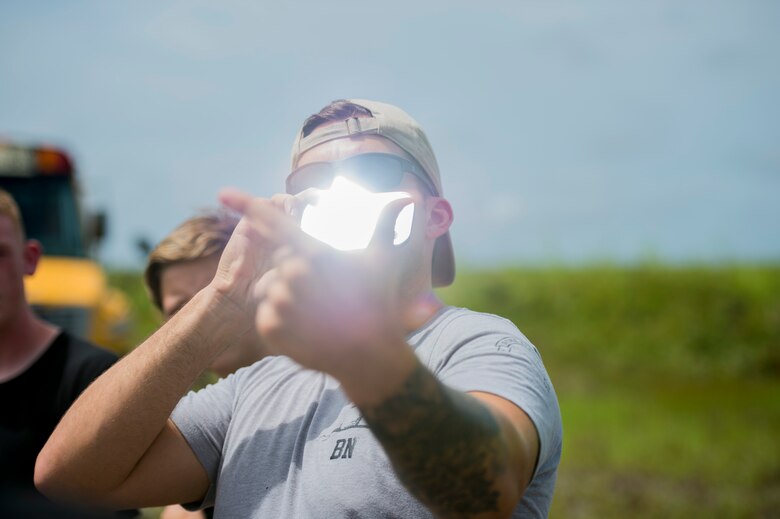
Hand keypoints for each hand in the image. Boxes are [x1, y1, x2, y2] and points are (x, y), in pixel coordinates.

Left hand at [219, 189, 420, 380]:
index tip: (224, 193)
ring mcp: (280, 302)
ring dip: (287, 297)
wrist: (368, 355)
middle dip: (296, 273)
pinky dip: (281, 321)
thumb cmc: (377, 303)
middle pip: (279, 263)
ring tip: (316, 312)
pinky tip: (306, 328)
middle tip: (324, 293)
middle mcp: (293, 274)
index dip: (248, 205)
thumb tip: (410, 195)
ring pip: (269, 289)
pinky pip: (265, 315)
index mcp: (315, 252)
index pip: (276, 223)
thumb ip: (386, 225)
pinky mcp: (270, 327)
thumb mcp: (383, 260)